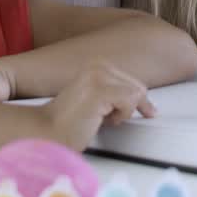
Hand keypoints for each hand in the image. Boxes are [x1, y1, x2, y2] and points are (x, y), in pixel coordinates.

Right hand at [41, 61, 155, 149]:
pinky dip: (122, 115)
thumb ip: (114, 93)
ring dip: (124, 112)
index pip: (132, 80)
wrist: (48, 132)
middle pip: (138, 86)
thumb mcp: (97, 100)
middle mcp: (98, 64)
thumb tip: (143, 98)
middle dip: (132, 107)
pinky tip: (102, 120)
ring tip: (102, 118)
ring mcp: (98, 75)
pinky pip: (130, 101)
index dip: (139, 100)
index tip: (149, 111)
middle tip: (110, 120)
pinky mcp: (99, 90)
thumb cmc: (70, 123)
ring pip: (137, 93)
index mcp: (97, 64)